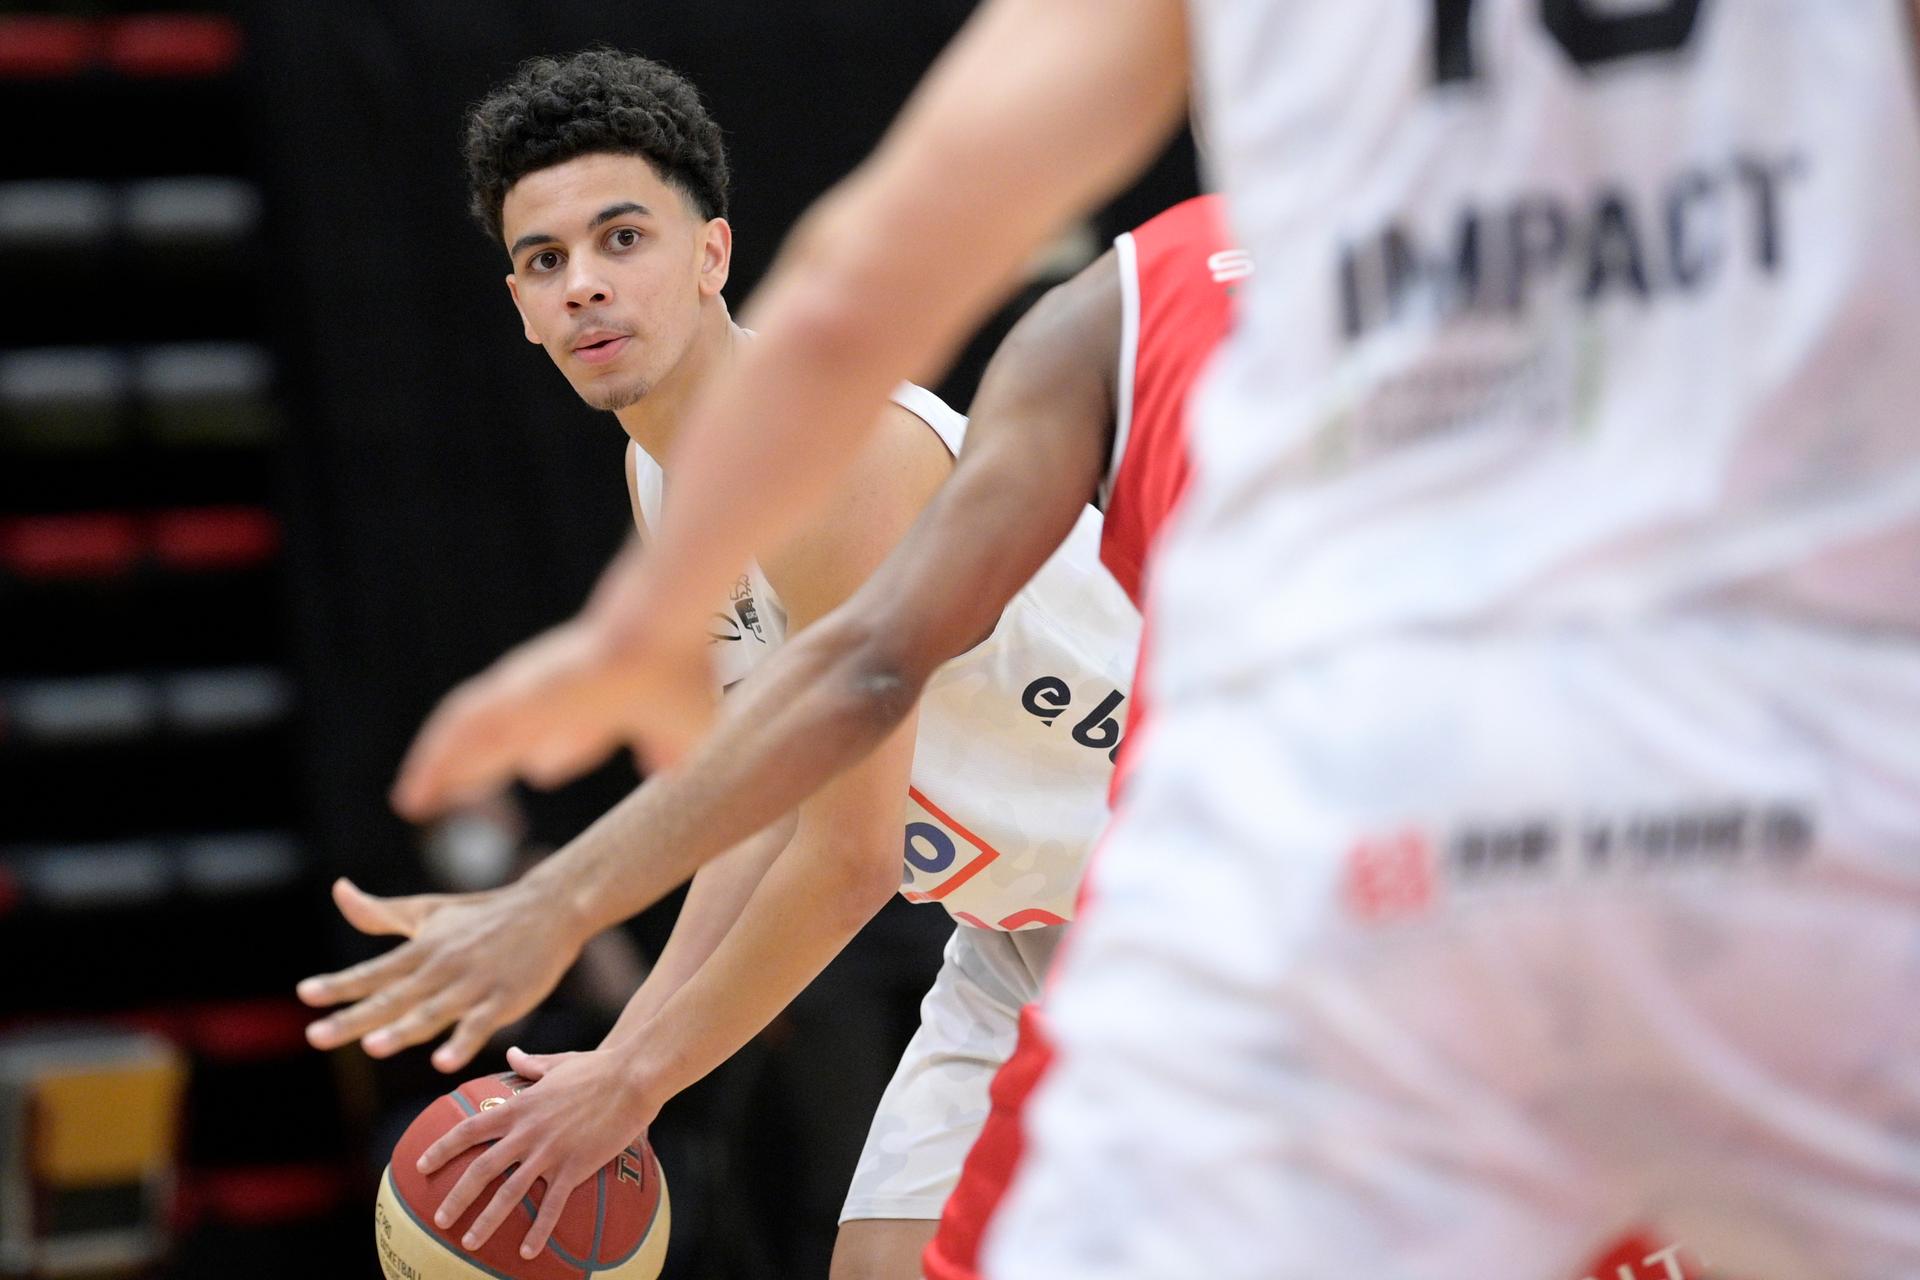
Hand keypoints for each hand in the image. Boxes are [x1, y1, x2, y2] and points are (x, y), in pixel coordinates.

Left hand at [297, 876, 587, 1071]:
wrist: (549, 909)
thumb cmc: (483, 914)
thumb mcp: (429, 911)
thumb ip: (381, 912)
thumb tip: (338, 890)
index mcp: (422, 949)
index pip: (374, 971)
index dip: (340, 983)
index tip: (306, 993)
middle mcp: (442, 967)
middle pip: (393, 996)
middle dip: (354, 1018)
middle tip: (316, 1035)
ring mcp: (473, 984)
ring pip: (432, 1012)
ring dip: (403, 1029)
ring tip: (372, 1046)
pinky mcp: (504, 1000)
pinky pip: (479, 1025)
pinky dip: (462, 1043)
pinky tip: (442, 1062)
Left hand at [390, 617, 715, 821]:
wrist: (658, 635)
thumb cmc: (678, 681)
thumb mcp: (684, 730)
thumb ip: (668, 749)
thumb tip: (663, 768)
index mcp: (601, 700)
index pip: (572, 727)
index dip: (559, 751)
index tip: (540, 771)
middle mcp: (558, 693)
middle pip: (512, 731)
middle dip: (486, 762)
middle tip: (461, 787)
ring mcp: (528, 693)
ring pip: (475, 735)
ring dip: (446, 767)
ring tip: (416, 798)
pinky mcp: (508, 697)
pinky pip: (457, 731)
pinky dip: (434, 760)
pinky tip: (414, 790)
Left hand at [418, 1044, 658, 1260]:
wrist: (632, 1076)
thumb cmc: (599, 1067)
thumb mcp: (558, 1063)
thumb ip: (531, 1065)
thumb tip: (512, 1055)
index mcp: (520, 1106)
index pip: (469, 1129)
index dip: (442, 1149)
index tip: (421, 1165)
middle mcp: (527, 1132)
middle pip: (481, 1170)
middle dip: (456, 1197)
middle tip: (439, 1219)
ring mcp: (549, 1152)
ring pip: (509, 1193)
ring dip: (486, 1221)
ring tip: (469, 1242)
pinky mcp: (574, 1167)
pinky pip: (551, 1206)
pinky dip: (538, 1231)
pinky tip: (528, 1251)